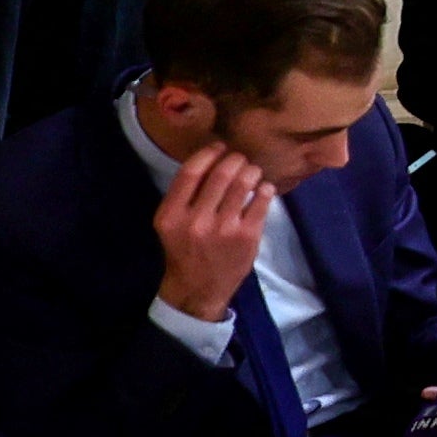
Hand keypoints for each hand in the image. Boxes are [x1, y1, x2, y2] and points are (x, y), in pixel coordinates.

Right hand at [151, 145, 276, 321]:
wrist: (198, 289)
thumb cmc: (184, 251)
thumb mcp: (171, 224)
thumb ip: (185, 195)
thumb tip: (211, 158)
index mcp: (171, 215)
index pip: (191, 171)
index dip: (209, 153)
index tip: (220, 147)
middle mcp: (196, 220)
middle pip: (221, 173)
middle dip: (235, 159)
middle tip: (240, 159)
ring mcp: (224, 229)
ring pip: (244, 184)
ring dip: (252, 171)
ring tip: (252, 171)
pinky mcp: (247, 237)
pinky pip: (261, 201)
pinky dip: (265, 189)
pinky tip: (263, 188)